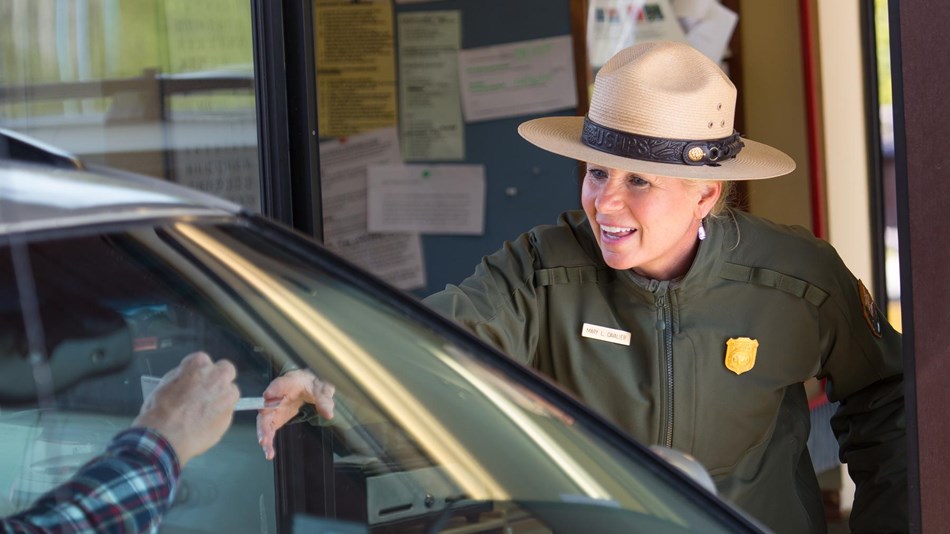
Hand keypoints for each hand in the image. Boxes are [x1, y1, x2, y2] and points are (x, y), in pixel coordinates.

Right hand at [133, 352, 238, 466]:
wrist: (164, 436)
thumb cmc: (160, 409)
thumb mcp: (166, 383)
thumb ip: (184, 376)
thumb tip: (190, 378)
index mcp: (199, 364)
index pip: (204, 361)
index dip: (198, 373)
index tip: (194, 381)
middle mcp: (217, 376)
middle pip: (225, 371)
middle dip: (218, 379)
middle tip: (207, 391)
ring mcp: (226, 396)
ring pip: (231, 392)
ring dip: (222, 397)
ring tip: (205, 410)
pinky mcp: (229, 415)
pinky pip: (227, 411)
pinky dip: (219, 415)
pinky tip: (205, 422)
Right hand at [256, 369, 334, 459]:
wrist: (306, 385)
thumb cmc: (311, 385)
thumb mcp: (322, 390)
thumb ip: (324, 401)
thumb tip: (328, 414)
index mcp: (290, 384)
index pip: (280, 384)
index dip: (273, 390)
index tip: (268, 396)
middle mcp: (277, 396)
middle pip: (266, 407)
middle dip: (264, 421)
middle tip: (264, 435)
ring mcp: (274, 408)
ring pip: (264, 421)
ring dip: (263, 434)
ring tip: (266, 447)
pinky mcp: (275, 418)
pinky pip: (268, 429)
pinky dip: (267, 440)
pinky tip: (269, 452)